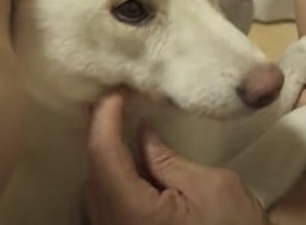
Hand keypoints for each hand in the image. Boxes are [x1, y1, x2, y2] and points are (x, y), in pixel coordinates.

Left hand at [86, 92, 267, 224]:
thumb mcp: (212, 187)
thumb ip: (169, 160)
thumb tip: (142, 134)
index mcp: (134, 212)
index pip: (103, 155)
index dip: (105, 118)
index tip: (117, 93)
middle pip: (94, 173)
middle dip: (105, 136)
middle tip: (123, 106)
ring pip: (96, 190)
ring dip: (109, 159)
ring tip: (128, 132)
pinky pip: (107, 206)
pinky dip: (115, 181)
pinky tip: (135, 167)